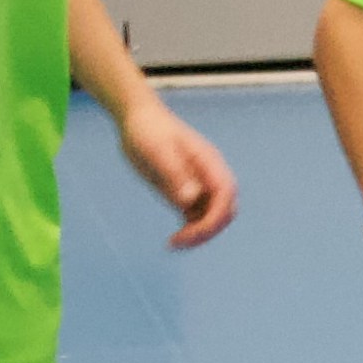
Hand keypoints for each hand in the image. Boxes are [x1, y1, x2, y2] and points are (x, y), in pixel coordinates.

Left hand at [120, 97, 237, 248]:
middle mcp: (208, 175)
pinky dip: (189, 231)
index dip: (216, 216)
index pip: (225, 194)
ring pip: (211, 217)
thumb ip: (175, 175)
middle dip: (209, 229)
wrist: (136, 119)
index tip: (194, 230)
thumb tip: (190, 200)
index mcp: (208, 162)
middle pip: (225, 210)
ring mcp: (197, 184)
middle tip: (181, 241)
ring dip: (199, 234)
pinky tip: (173, 239)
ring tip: (174, 243)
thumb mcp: (157, 151)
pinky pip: (195, 217)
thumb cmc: (147, 130)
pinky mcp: (184, 192)